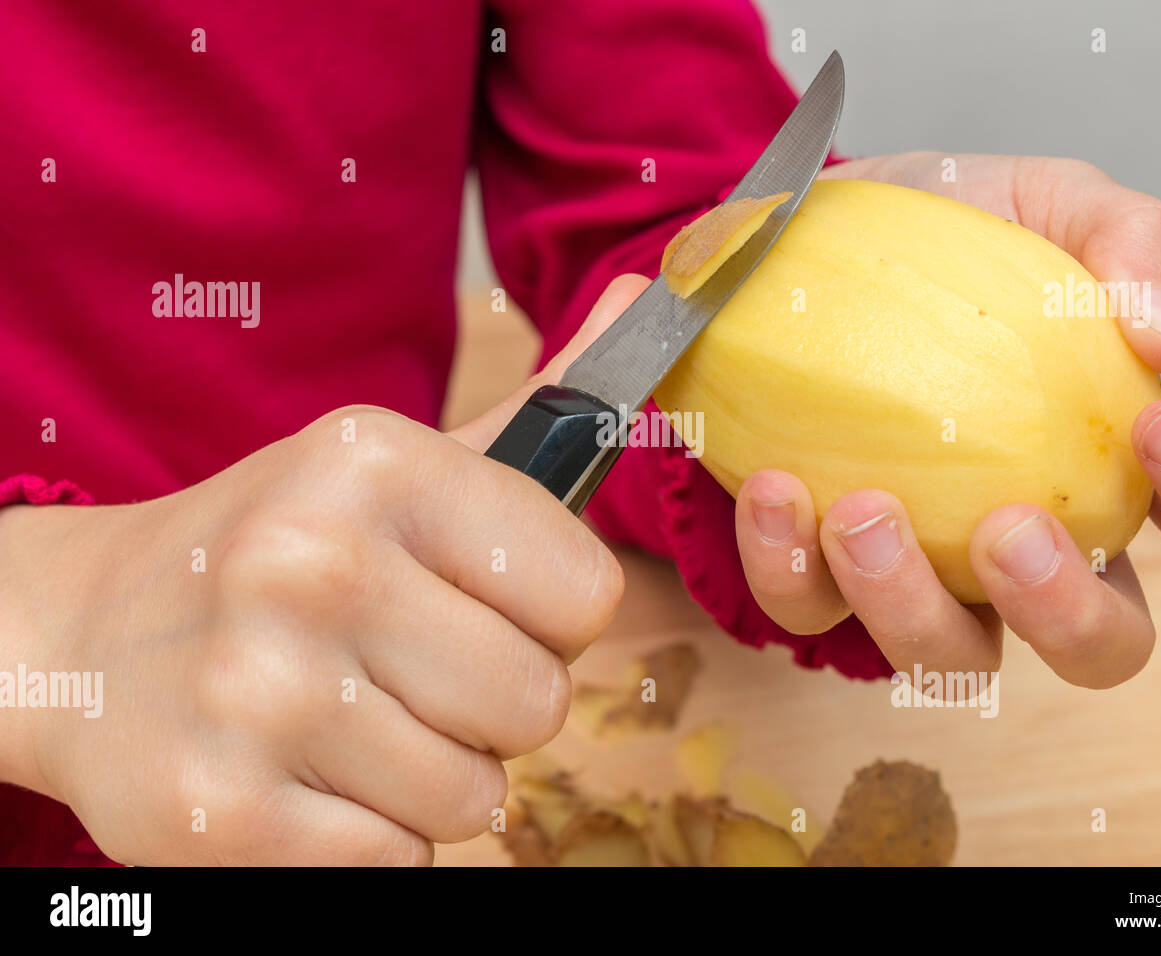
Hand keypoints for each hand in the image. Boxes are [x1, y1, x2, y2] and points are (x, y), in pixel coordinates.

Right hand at [0, 281, 647, 864]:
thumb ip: (541, 411)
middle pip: (538, 703)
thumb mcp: (391, 466)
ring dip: (433, 775)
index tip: (488, 603)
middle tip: (409, 669)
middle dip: (493, 702)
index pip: (586, 593)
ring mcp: (260, 696)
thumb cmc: (275, 549)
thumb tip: (654, 289)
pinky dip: (370, 836)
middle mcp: (313, 567)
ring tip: (353, 722)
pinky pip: (400, 860)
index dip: (550, 616)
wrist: (82, 640)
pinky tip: (308, 775)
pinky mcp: (224, 815)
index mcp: (375, 465)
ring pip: (477, 797)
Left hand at [735, 153, 1160, 688]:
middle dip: (1068, 613)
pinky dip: (788, 567)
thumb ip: (1133, 242)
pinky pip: (810, 610)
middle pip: (1102, 647)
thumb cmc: (945, 236)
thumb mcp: (1048, 202)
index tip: (1160, 421)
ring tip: (862, 508)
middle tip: (1010, 528)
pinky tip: (772, 489)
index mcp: (1111, 466)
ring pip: (951, 660)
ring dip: (910, 607)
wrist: (802, 238)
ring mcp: (923, 569)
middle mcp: (1026, 544)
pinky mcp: (818, 569)